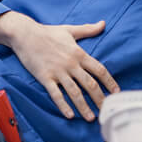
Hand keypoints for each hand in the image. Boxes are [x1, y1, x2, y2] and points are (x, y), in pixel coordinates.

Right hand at [0, 12, 118, 119]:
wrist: (25, 34)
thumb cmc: (48, 32)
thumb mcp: (70, 30)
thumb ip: (88, 29)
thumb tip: (103, 23)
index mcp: (79, 53)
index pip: (99, 70)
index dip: (109, 82)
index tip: (116, 92)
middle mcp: (71, 64)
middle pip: (89, 84)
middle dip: (100, 99)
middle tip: (107, 111)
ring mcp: (58, 72)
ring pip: (74, 92)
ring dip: (84, 106)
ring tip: (91, 118)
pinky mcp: (45, 77)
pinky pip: (56, 94)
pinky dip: (63, 106)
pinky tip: (69, 115)